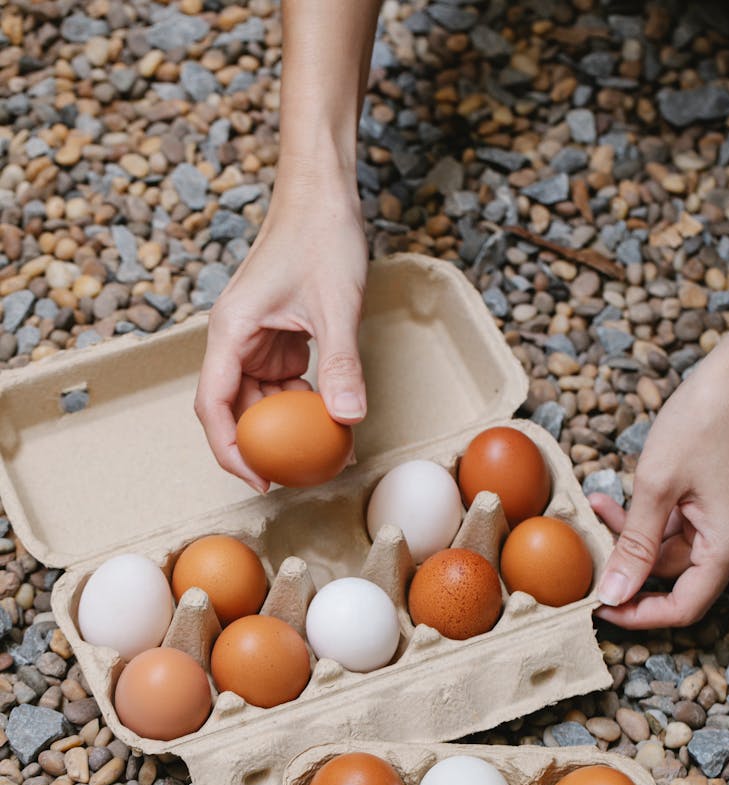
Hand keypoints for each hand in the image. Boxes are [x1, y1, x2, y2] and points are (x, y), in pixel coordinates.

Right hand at [195, 180, 368, 490]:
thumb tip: (347, 419)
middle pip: (231, 408)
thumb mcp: (336, 305)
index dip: (229, 449)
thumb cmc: (320, 236)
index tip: (258, 479)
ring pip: (257, 399)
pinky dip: (300, 403)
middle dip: (259, 445)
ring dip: (284, 426)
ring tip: (319, 451)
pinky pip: (279, 383)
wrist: (322, 194)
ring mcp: (253, 339)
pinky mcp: (274, 337)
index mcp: (230, 330)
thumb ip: (340, 363)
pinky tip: (328, 417)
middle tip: (294, 477)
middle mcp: (233, 339)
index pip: (213, 404)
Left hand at [590, 328, 728, 628]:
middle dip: (624, 566)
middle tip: (586, 555)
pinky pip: (668, 524)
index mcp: (727, 544)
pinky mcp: (707, 501)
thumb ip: (634, 542)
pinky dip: (638, 516)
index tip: (600, 608)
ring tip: (594, 510)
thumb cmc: (708, 418)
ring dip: (626, 537)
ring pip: (663, 549)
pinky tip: (609, 498)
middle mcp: (727, 539)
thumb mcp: (658, 483)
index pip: (684, 606)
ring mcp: (718, 520)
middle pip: (670, 578)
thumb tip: (613, 594)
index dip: (640, 615)